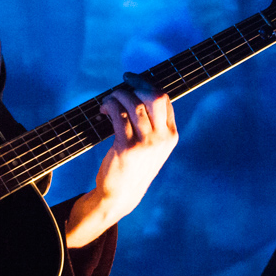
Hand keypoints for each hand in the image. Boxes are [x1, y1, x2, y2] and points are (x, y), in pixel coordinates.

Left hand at [65, 75, 178, 247]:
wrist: (122, 195)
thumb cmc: (134, 166)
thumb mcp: (152, 147)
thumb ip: (153, 124)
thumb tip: (138, 91)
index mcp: (171, 136)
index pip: (165, 99)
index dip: (148, 85)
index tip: (134, 80)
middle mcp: (162, 139)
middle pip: (155, 97)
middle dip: (137, 83)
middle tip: (123, 81)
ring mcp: (145, 144)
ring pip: (133, 104)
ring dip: (118, 95)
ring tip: (108, 100)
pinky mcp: (127, 148)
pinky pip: (118, 116)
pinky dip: (109, 106)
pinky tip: (104, 109)